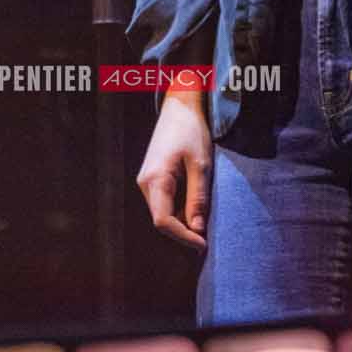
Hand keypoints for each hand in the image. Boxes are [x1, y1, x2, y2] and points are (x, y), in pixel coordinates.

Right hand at [136, 88, 211, 250]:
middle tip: (206, 241)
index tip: (203, 245)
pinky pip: (163, 203)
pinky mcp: (152, 177)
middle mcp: (145, 182)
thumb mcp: (201, 166)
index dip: (183, 237)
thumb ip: (198, 198)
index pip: (162, 221)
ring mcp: (146, 180)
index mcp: (155, 180)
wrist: (179, 107)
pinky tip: (194, 212)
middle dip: (182, 233)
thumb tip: (197, 229)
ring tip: (203, 228)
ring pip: (161, 212)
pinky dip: (178, 212)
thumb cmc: (191, 132)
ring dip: (181, 223)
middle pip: (160, 219)